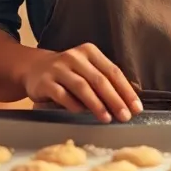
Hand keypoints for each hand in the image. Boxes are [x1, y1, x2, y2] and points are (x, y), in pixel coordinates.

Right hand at [19, 42, 141, 122]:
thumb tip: (129, 101)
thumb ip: (104, 80)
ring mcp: (58, 68)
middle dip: (115, 100)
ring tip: (107, 119)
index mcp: (90, 52)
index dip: (126, 90)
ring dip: (97, 104)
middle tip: (125, 116)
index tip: (136, 108)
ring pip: (82, 87)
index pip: (113, 71)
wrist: (34, 68)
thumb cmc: (68, 73)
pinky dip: (73, 105)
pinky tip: (82, 114)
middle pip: (99, 79)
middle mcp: (75, 57)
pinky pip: (62, 95)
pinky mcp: (45, 82)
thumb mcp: (87, 69)